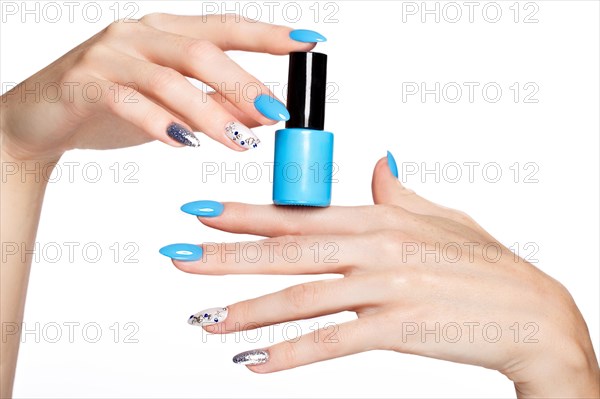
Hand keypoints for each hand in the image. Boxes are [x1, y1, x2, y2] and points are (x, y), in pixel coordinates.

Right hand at [0, 14, 316, 160]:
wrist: (42, 118)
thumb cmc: (113, 106)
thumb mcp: (172, 105)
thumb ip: (215, 105)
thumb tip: (265, 115)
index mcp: (166, 32)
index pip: (225, 27)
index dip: (269, 34)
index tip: (309, 42)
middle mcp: (140, 35)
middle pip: (201, 51)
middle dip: (244, 83)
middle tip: (277, 114)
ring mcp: (110, 55)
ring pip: (169, 79)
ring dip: (210, 113)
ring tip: (241, 143)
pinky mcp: (84, 83)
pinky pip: (127, 102)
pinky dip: (160, 123)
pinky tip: (183, 144)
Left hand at [163, 155, 599, 397]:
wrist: (531, 310)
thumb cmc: (483, 262)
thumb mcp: (440, 216)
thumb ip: (398, 194)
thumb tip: (376, 165)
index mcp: (378, 218)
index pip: (299, 213)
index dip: (246, 213)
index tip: (203, 212)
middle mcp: (375, 247)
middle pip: (287, 252)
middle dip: (226, 256)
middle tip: (180, 258)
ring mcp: (385, 287)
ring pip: (300, 298)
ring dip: (247, 311)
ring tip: (204, 318)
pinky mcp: (398, 328)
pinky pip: (332, 341)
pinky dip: (290, 354)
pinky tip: (254, 361)